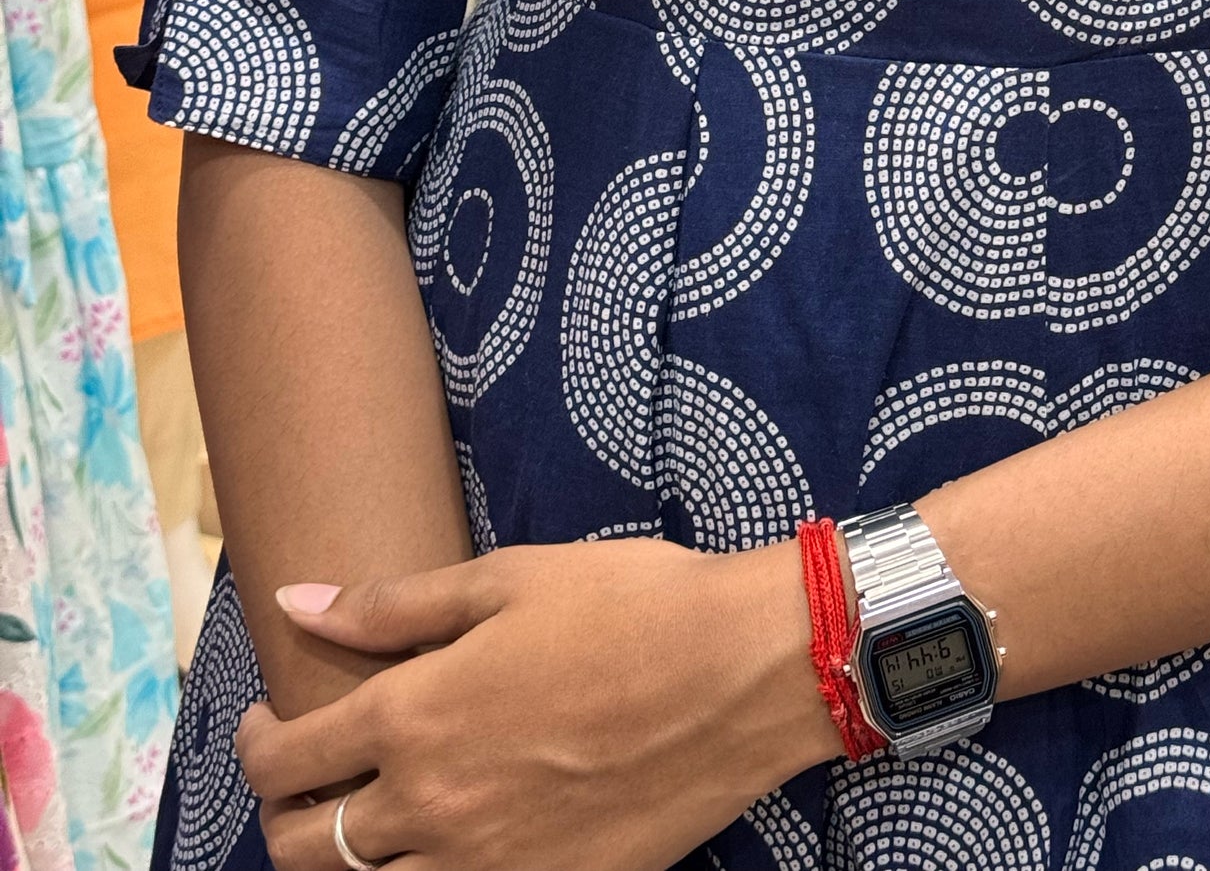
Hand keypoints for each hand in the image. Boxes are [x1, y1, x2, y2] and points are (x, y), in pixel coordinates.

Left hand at [237, 539, 839, 870]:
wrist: (740, 675)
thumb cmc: (629, 606)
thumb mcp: (508, 581)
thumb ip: (394, 606)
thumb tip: (298, 603)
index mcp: (412, 719)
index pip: (284, 761)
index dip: (257, 743)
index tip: (268, 721)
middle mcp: (430, 809)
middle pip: (303, 848)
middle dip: (286, 811)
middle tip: (310, 773)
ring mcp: (485, 867)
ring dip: (347, 859)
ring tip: (370, 816)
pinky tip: (448, 841)